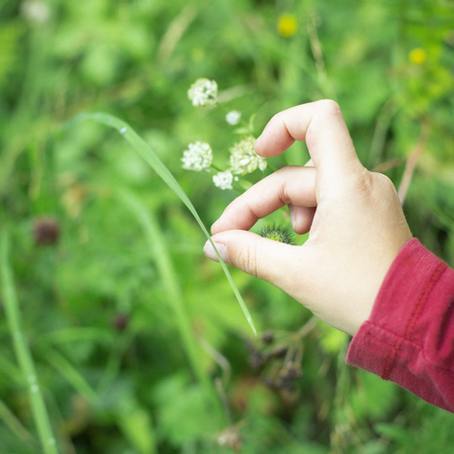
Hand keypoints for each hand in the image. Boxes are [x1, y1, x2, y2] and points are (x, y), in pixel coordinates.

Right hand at [203, 100, 411, 335]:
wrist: (410, 321)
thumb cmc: (357, 296)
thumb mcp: (295, 274)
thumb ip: (249, 253)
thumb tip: (213, 246)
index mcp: (347, 185)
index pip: (319, 119)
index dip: (282, 125)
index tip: (258, 154)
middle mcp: (361, 182)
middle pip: (295, 176)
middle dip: (257, 204)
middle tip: (228, 238)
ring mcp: (368, 197)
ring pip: (309, 191)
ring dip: (282, 214)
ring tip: (280, 249)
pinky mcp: (369, 214)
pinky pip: (327, 203)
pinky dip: (305, 219)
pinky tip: (304, 247)